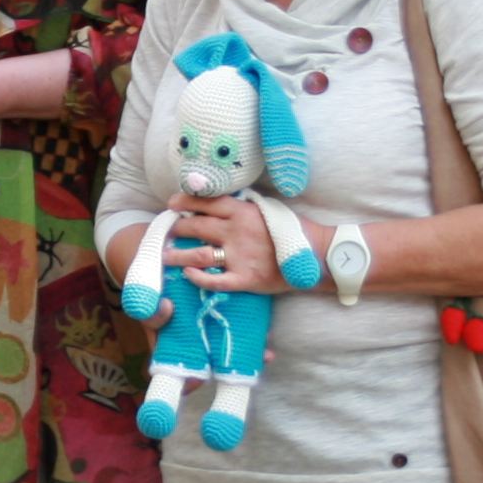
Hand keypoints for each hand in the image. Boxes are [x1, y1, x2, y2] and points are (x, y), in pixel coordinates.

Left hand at [167, 195, 287, 295]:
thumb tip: (217, 201)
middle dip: (177, 229)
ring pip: (199, 255)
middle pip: (196, 228)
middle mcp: (237, 232)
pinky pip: (214, 280)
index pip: (206, 203)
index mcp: (243, 212)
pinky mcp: (245, 279)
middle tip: (167, 233)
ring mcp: (240, 256)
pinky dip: (198, 278)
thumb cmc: (292, 230)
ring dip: (179, 256)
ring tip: (167, 256)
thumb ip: (242, 207)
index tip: (171, 203)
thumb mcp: (266, 209)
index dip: (184, 202)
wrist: (315, 255)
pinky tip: (188, 275)